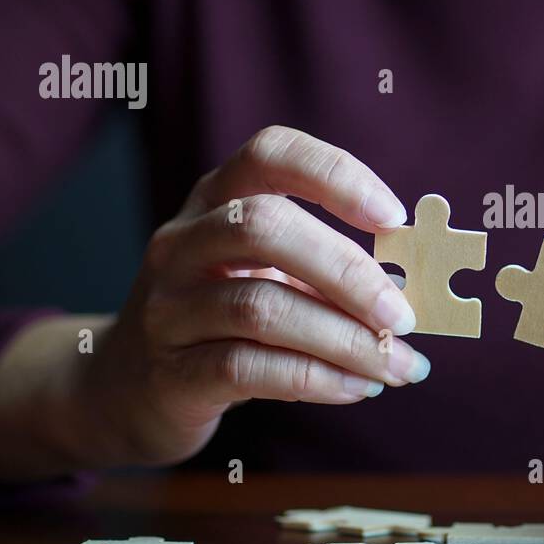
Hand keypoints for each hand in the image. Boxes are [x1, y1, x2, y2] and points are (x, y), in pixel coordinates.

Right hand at [0, 126, 431, 473]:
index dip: (335, 175)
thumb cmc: (224, 319)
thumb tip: (416, 288)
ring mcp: (169, 306)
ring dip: (345, 338)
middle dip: (347, 269)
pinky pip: (250, 368)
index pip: (270, 154)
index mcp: (216, 199)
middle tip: (404, 313)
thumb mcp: (268, 274)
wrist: (127, 389)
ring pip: (261, 306)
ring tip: (398, 364)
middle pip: (263, 226)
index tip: (393, 216)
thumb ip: (330, 271)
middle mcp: (183, 241)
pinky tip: (360, 388)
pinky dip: (318, 379)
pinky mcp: (172, 372)